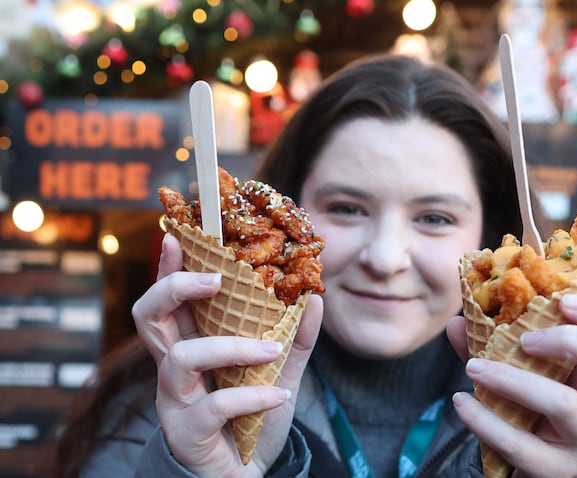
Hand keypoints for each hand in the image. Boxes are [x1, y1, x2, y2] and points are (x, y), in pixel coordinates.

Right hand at [132, 234, 322, 476]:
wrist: (246, 474)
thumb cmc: (251, 419)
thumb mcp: (279, 373)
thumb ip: (297, 339)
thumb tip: (315, 299)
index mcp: (192, 344)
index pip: (169, 299)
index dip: (168, 268)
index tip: (178, 236)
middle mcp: (173, 368)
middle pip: (149, 317)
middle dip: (174, 288)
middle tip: (215, 279)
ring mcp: (175, 400)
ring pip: (181, 357)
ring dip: (230, 347)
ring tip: (271, 350)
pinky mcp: (187, 433)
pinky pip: (212, 407)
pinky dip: (251, 398)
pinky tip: (280, 398)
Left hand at [446, 294, 576, 477]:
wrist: (544, 461)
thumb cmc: (541, 400)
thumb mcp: (534, 368)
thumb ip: (499, 342)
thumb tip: (460, 320)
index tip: (564, 300)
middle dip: (575, 340)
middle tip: (526, 339)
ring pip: (566, 405)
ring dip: (514, 380)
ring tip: (475, 367)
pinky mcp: (555, 469)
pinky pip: (521, 445)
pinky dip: (484, 420)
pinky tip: (461, 401)